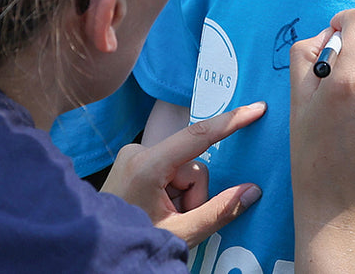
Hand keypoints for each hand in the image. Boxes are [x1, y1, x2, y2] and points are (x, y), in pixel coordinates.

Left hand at [102, 102, 265, 245]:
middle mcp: (138, 152)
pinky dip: (172, 192)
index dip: (230, 122)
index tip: (257, 108)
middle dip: (194, 195)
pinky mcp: (134, 162)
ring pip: (183, 171)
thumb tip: (252, 190)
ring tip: (165, 218)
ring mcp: (134, 155)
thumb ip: (219, 212)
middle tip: (177, 221)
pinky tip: (158, 210)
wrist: (98, 247)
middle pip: (193, 166)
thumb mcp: (182, 232)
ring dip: (183, 197)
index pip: (197, 137)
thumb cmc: (136, 238)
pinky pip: (169, 171)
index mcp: (147, 165)